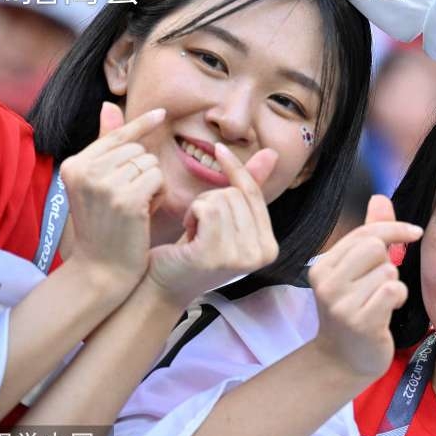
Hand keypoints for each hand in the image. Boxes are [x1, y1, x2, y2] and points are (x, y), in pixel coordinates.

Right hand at [58, 103, 165, 286]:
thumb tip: (108, 105)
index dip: (141, 124)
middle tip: (130, 199)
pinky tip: (145, 212)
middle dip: (143, 172)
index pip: (116, 136)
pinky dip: (159, 194)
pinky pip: (158, 179)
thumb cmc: (106, 224)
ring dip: (152, 184)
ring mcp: (104, 185)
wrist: (102, 269)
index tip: (162, 112)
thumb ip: (105, 145)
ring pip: (150, 164)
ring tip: (136, 207)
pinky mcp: (126, 199)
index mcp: (73, 164)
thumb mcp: (99, 183)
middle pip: (138, 150)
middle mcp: (84, 171)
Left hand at [145, 143, 279, 307]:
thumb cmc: (193, 252)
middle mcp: (261, 254)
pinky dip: (192, 213)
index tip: (219, 149)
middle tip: (201, 227)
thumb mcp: (228, 221)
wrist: (164, 287)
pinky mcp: (215, 254)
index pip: (254, 194)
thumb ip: (250, 189)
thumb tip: (272, 153)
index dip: (236, 170)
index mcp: (269, 248)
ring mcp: (240, 257)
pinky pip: (207, 208)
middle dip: (211, 201)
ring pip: (221, 198)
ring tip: (195, 231)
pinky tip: (189, 232)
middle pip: (236, 194)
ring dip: (200, 208)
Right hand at [307, 195, 422, 379]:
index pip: (365, 232)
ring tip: (380, 299)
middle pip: (375, 246)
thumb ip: (369, 234)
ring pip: (387, 270)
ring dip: (393, 283)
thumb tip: (380, 197)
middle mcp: (326, 283)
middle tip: (381, 281)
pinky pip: (394, 290)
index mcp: (321, 266)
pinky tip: (388, 309)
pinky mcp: (360, 322)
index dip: (394, 228)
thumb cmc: (354, 310)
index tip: (415, 232)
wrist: (343, 359)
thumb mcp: (356, 271)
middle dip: (389, 260)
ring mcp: (341, 304)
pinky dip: (398, 297)